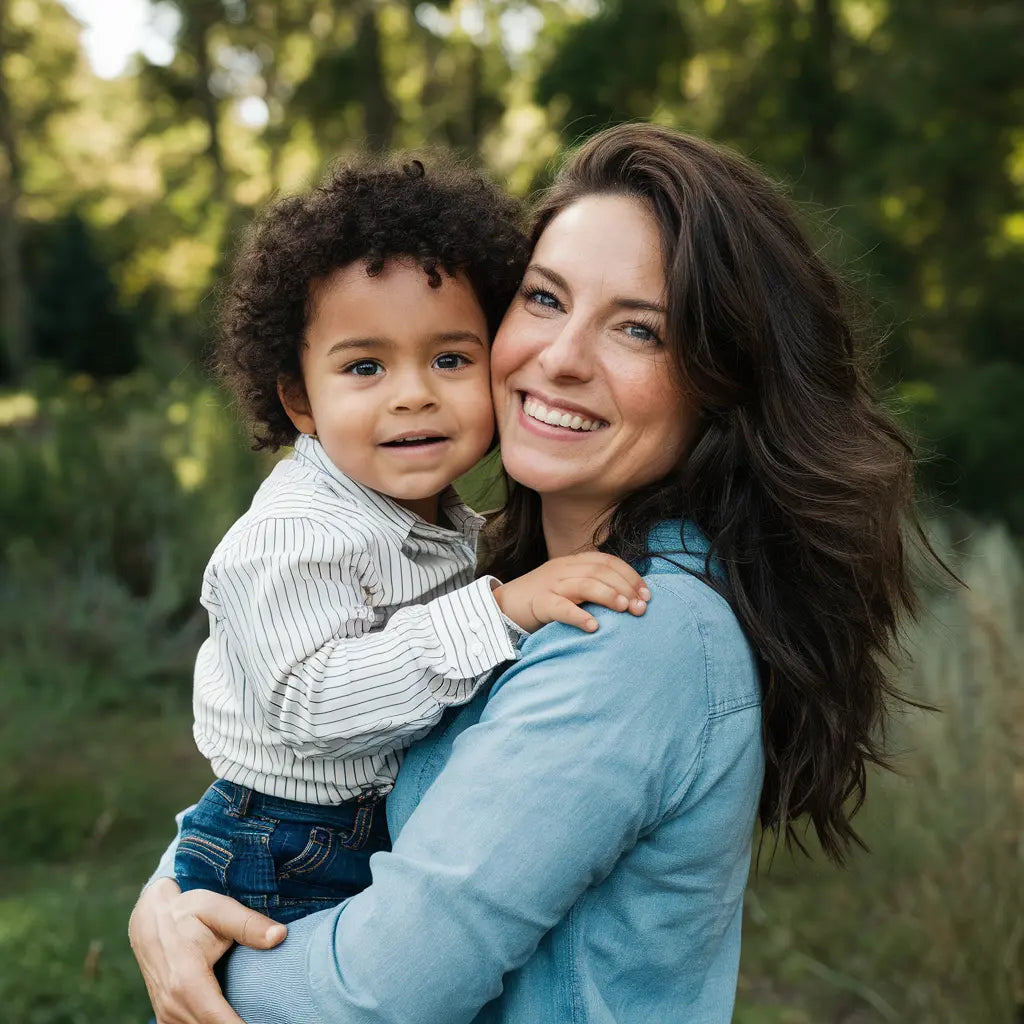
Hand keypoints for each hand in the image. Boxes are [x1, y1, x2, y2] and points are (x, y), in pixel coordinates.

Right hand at [129, 878, 285, 1023]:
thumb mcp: (218, 908)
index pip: (220, 1021)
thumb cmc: (188, 911)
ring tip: (257, 1016)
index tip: (273, 1023)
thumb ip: (247, 924)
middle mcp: (173, 1005)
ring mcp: (167, 1015)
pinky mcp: (167, 1019)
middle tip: (274, 1017)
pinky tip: (233, 1018)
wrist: (150, 920)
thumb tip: (280, 935)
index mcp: (186, 981)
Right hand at [493, 552, 650, 632]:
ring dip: (608, 595)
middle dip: (625, 588)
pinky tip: (593, 626)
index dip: (630, 576)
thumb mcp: (570, 586)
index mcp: (573, 562)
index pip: (608, 561)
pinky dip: (578, 615)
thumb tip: (630, 599)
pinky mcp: (537, 603)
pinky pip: (559, 606)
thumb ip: (593, 587)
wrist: (503, 606)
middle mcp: (563, 569)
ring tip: (625, 609)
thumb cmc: (543, 599)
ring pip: (584, 584)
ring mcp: (550, 584)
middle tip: (641, 608)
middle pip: (600, 571)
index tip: (647, 595)